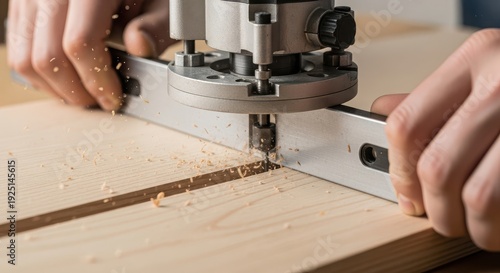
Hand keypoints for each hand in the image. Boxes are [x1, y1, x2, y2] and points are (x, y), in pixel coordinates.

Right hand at [7, 0, 174, 110]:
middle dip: (77, 91)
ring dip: (56, 87)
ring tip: (84, 92)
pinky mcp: (22, 7)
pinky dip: (40, 74)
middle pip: (48, 57)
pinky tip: (67, 77)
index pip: (80, 44)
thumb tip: (139, 47)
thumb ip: (155, 26)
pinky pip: (18, 49)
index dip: (97, 81)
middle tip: (100, 100)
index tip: (114, 97)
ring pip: (26, 59)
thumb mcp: (160, 4)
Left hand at [372, 29, 499, 250]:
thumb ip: (434, 99)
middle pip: (438, 167)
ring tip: (472, 227)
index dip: (399, 170)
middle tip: (438, 218)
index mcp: (476, 58)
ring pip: (477, 195)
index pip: (407, 124)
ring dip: (469, 225)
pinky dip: (498, 225)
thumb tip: (383, 109)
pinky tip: (497, 222)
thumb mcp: (482, 74)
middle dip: (434, 208)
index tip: (406, 193)